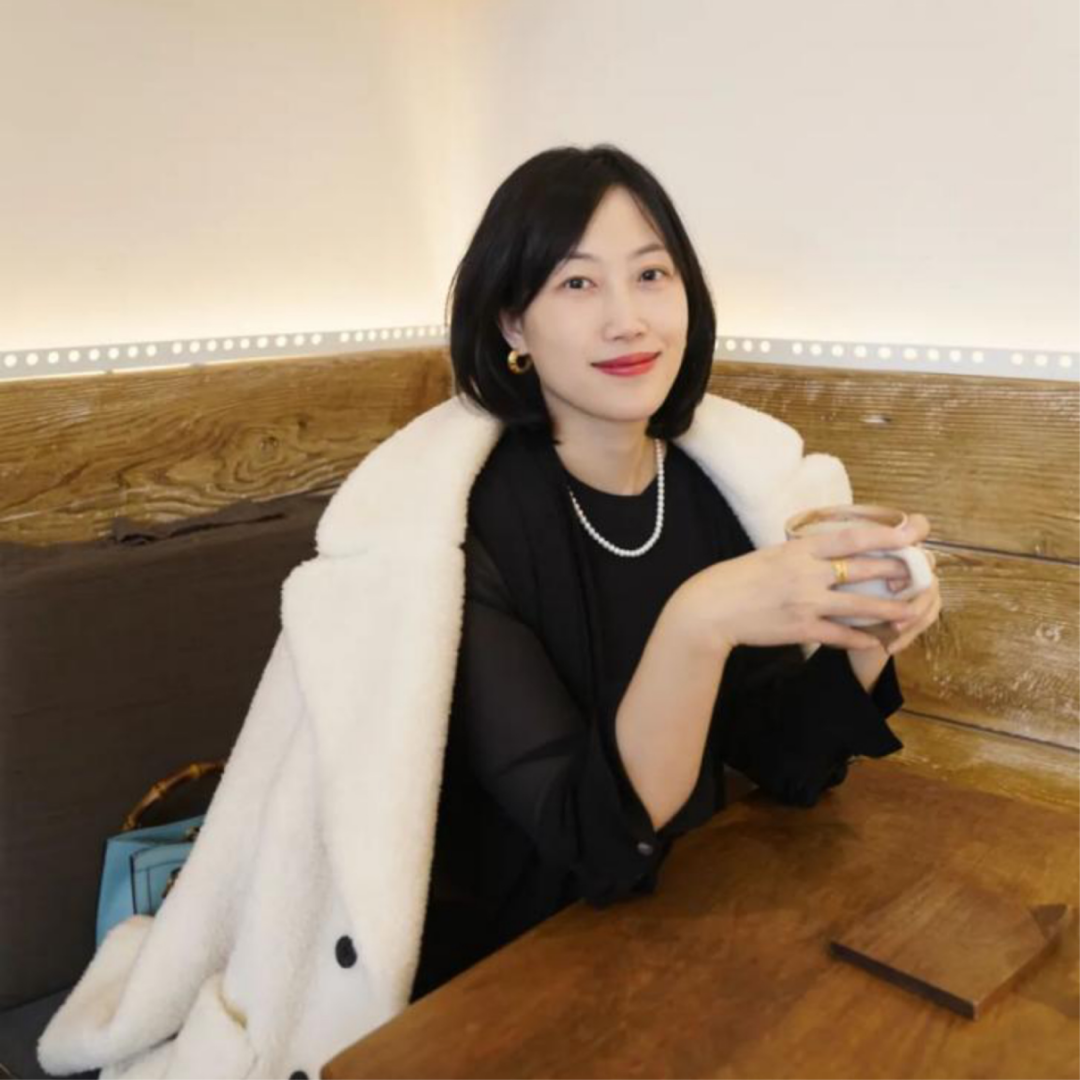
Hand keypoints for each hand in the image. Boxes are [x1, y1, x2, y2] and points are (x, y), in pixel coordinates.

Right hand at [672, 516, 934, 653]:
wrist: (712, 608)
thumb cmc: (738, 578)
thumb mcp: (772, 554)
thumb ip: (803, 554)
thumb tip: (829, 551)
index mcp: (800, 550)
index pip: (853, 537)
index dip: (887, 534)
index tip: (913, 531)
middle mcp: (808, 573)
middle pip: (865, 569)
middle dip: (896, 571)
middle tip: (917, 573)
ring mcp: (807, 602)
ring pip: (861, 606)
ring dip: (891, 610)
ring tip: (911, 611)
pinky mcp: (802, 629)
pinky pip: (841, 635)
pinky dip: (861, 639)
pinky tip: (877, 642)